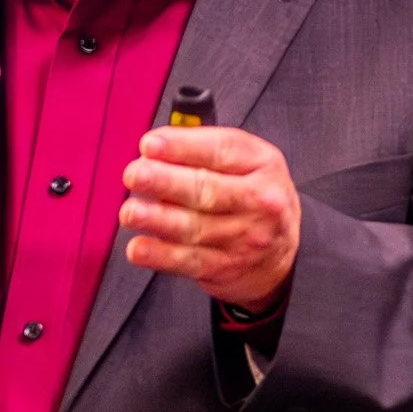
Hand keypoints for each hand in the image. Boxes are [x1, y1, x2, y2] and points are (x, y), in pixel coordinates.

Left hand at [120, 126, 299, 312]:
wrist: (282, 254)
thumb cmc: (254, 196)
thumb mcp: (247, 161)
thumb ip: (204, 148)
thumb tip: (154, 148)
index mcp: (262, 164)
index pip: (221, 150)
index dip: (182, 146)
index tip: (150, 145)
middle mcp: (259, 201)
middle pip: (207, 189)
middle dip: (166, 182)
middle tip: (135, 175)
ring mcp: (244, 237)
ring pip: (195, 227)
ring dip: (157, 219)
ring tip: (131, 212)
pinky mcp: (225, 267)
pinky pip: (189, 261)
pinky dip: (160, 255)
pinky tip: (139, 247)